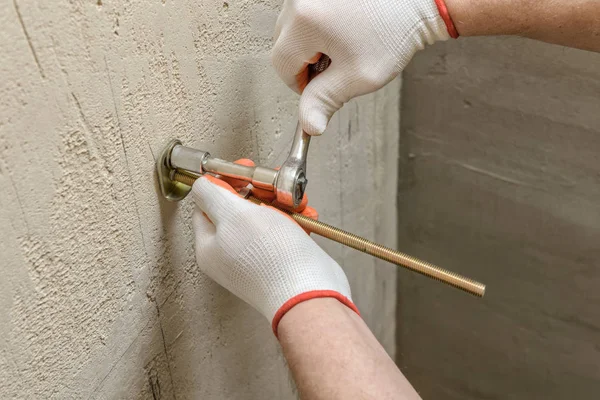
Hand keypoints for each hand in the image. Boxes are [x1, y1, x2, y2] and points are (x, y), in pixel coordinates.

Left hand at [191, 173, 357, 335]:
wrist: (310, 292)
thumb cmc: (272, 260)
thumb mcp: (233, 215)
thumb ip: (211, 195)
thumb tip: (201, 185)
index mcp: (210, 246)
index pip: (206, 205)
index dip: (224, 182)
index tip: (243, 171)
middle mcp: (230, 254)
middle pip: (238, 208)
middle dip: (259, 191)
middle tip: (273, 186)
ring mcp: (256, 258)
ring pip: (265, 216)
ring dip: (282, 204)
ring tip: (294, 203)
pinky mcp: (281, 260)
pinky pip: (285, 230)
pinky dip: (296, 219)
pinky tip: (305, 216)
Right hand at [272, 0, 454, 134]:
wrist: (417, 0)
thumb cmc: (393, 32)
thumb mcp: (358, 77)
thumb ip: (326, 101)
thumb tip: (309, 126)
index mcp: (305, 21)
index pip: (281, 65)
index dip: (300, 84)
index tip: (320, 88)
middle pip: (284, 44)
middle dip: (305, 62)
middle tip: (337, 66)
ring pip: (293, 29)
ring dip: (311, 44)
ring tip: (344, 45)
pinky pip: (304, 14)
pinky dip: (318, 27)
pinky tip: (342, 30)